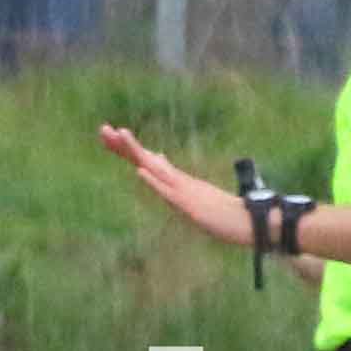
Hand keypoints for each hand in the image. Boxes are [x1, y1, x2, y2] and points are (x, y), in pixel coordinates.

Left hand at [95, 122, 246, 248]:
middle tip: (102, 128)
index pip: (145, 160)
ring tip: (121, 134)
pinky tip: (141, 171)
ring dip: (138, 153)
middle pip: (146, 159)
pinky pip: (170, 192)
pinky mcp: (190, 205)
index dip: (125, 148)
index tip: (106, 134)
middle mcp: (178, 180)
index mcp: (175, 179)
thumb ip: (170, 177)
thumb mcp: (188, 192)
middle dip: (123, 145)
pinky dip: (155, 182)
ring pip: (156, 169)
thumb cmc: (219, 211)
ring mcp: (184, 190)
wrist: (248, 221)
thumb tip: (155, 159)